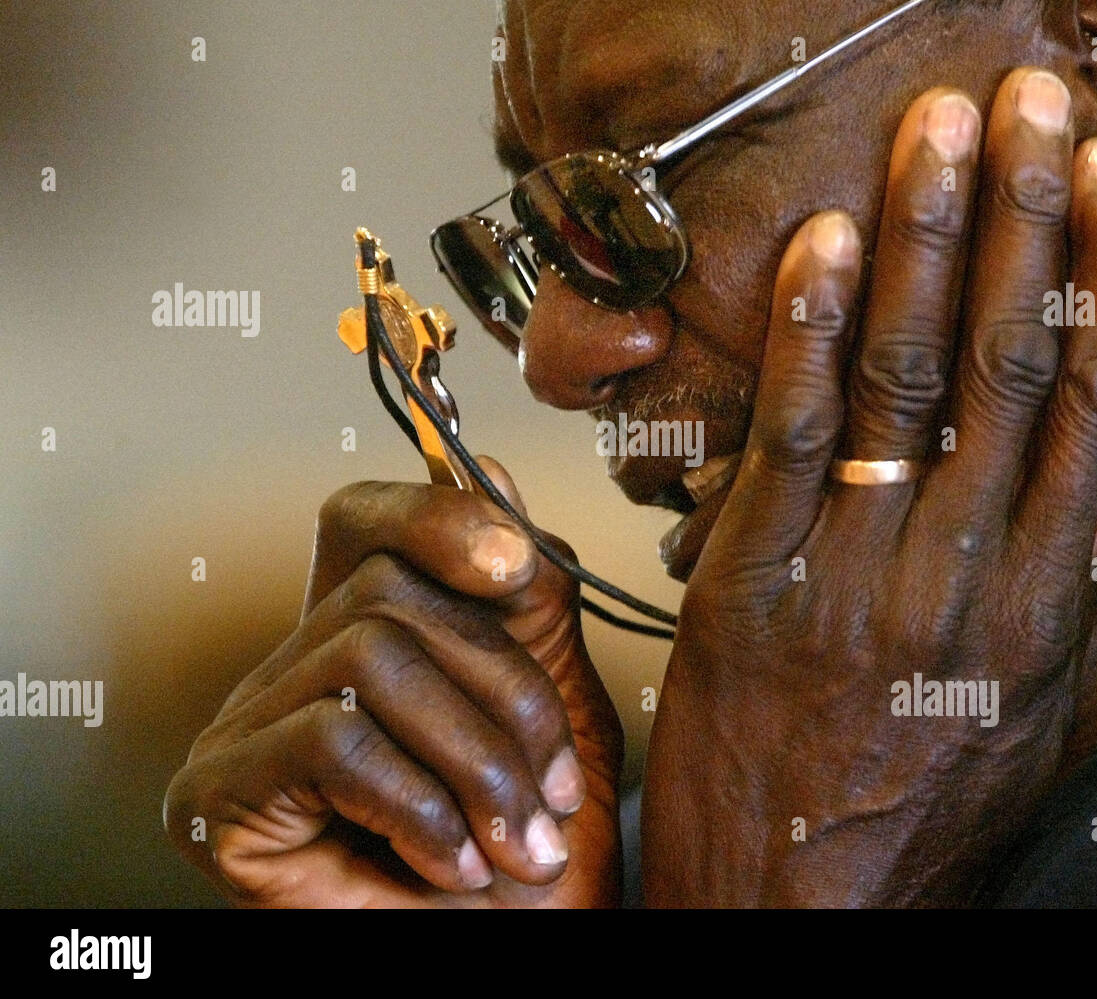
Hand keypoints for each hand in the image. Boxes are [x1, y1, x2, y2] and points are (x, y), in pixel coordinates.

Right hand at [165, 460, 622, 906]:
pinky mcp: (218, 797)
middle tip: (552, 791)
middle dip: (503, 690)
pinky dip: (419, 806)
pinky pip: (332, 739)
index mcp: (365, 635)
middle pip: (385, 589)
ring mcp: (247, 728)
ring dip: (475, 759)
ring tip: (513, 845)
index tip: (513, 565)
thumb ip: (524, 597)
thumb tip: (488, 472)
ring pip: (370, 655)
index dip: (435, 516)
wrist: (508, 958)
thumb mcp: (550, 701)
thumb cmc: (526, 847)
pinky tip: (450, 865)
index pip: (364, 521)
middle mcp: (294, 668)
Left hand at [643, 68, 1096, 905]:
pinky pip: (787, 440)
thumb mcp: (1036, 692)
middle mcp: (961, 569)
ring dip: (921, 244)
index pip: (1089, 403)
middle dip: (1023, 219)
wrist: (805, 898)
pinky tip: (825, 247)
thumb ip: (1088, 555)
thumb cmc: (923, 792)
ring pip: (902, 384)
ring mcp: (855, 571)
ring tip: (939, 132)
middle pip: (1003, 365)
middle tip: (1034, 103)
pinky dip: (807, 338)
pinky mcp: (754, 582)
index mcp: (1041, 593)